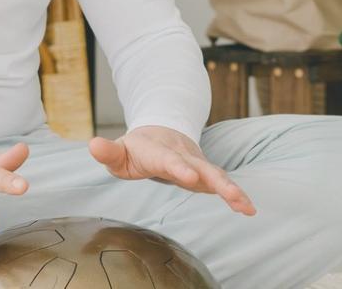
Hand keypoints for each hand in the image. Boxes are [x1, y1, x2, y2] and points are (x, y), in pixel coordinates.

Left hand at [88, 126, 254, 215]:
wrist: (160, 132)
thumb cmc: (137, 148)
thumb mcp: (119, 152)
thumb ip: (109, 152)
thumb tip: (92, 145)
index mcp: (160, 152)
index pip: (169, 160)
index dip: (179, 167)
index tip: (188, 177)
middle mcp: (183, 156)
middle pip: (202, 168)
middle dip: (218, 181)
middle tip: (232, 195)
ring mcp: (197, 163)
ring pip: (217, 175)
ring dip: (232, 190)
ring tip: (247, 206)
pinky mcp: (205, 172)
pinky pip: (222, 183)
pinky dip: (236, 195)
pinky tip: (248, 209)